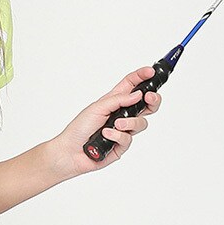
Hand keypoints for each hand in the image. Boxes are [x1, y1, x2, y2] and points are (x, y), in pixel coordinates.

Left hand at [47, 67, 162, 179]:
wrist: (70, 152)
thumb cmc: (79, 128)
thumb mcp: (97, 107)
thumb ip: (119, 100)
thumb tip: (138, 95)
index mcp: (114, 101)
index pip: (132, 85)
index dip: (142, 77)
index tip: (152, 72)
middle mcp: (121, 115)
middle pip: (146, 105)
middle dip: (152, 100)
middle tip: (149, 98)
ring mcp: (123, 130)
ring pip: (141, 123)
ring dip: (130, 123)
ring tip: (116, 124)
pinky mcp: (121, 145)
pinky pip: (128, 139)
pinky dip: (117, 136)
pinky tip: (106, 136)